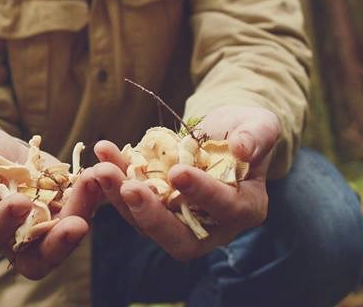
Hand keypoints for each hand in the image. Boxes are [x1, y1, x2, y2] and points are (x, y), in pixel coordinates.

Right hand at [0, 127, 103, 278]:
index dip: (4, 223)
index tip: (20, 203)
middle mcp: (16, 237)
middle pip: (38, 257)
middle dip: (58, 244)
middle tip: (75, 225)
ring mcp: (45, 225)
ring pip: (66, 233)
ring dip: (83, 211)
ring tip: (92, 183)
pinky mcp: (66, 207)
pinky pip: (83, 207)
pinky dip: (94, 193)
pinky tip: (101, 172)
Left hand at [93, 105, 279, 259]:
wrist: (221, 132)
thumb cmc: (246, 129)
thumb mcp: (259, 124)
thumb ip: (256, 136)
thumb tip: (243, 148)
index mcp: (246, 208)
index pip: (224, 208)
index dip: (201, 193)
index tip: (178, 172)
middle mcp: (213, 225)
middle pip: (180, 238)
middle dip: (152, 215)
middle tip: (129, 187)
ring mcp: (180, 221)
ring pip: (147, 223)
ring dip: (121, 198)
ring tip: (102, 169)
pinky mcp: (155, 208)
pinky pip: (131, 203)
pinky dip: (114, 183)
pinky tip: (102, 157)